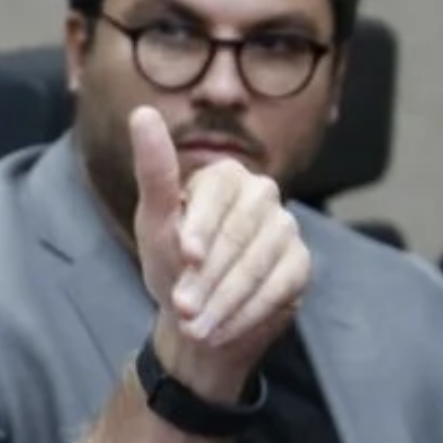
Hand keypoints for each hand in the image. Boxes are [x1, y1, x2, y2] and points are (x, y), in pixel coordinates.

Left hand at [130, 106, 311, 397]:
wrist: (196, 316)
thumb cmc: (172, 263)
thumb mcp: (155, 221)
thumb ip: (154, 170)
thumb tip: (141, 112)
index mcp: (225, 177)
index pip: (219, 194)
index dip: (201, 228)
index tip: (184, 258)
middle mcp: (262, 195)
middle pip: (241, 233)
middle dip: (208, 275)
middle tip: (182, 309)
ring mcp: (285, 229)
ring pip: (260, 263)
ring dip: (225, 300)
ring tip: (195, 329)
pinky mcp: (300, 264)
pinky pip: (281, 286)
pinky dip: (248, 312)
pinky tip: (221, 331)